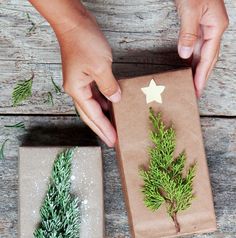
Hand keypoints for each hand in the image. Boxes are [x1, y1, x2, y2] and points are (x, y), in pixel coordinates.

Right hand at [54, 6, 119, 146]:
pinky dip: (103, 101)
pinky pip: (95, 94)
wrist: (73, 22)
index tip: (113, 140)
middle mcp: (76, 89)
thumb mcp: (101, 67)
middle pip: (90, 115)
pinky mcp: (84, 74)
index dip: (104, 128)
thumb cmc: (83, 41)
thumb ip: (109, 86)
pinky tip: (111, 105)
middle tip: (112, 141)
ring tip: (113, 127)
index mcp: (77, 90)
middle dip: (101, 128)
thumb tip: (115, 100)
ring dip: (103, 116)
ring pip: (92, 105)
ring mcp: (79, 82)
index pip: (93, 115)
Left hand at [175, 0, 228, 96]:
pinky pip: (197, 47)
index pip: (209, 57)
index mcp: (216, 26)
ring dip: (198, 70)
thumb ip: (188, 33)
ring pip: (203, 54)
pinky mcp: (200, 25)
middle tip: (195, 93)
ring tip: (191, 85)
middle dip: (202, 77)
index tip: (197, 90)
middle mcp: (214, 29)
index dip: (202, 75)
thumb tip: (185, 55)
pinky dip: (193, 59)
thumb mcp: (191, 9)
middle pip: (209, 59)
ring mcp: (208, 27)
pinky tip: (188, 67)